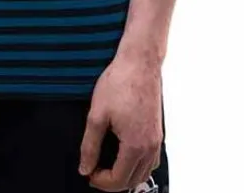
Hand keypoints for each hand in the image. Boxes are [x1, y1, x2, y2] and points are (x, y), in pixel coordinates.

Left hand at [79, 53, 162, 191]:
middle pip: (133, 179)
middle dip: (113, 182)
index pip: (119, 180)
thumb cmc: (120, 83)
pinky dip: (139, 165)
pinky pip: (152, 159)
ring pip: (145, 171)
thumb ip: (90, 145)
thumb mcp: (97, 115)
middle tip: (95, 172)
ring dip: (127, 175)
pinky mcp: (158, 130)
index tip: (88, 173)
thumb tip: (85, 167)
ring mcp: (157, 138)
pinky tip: (126, 156)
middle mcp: (150, 146)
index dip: (101, 181)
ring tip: (108, 167)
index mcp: (135, 145)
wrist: (139, 62)